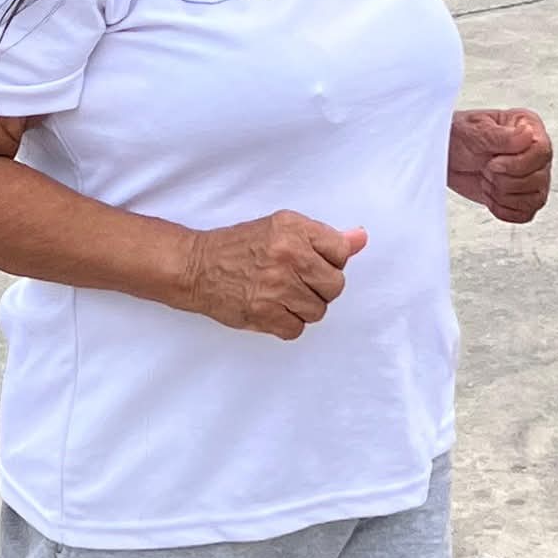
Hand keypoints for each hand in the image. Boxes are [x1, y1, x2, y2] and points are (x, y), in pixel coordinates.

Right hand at [180, 211, 365, 340]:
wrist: (196, 266)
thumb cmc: (239, 247)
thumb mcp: (281, 228)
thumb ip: (322, 236)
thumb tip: (361, 238)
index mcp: (293, 229)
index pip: (341, 252)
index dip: (329, 261)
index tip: (311, 262)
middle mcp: (287, 255)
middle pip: (335, 285)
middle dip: (319, 287)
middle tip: (296, 281)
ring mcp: (276, 286)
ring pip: (318, 311)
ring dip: (303, 308)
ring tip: (281, 295)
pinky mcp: (263, 313)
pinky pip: (297, 329)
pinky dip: (286, 324)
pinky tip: (271, 309)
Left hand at [449, 109, 552, 223]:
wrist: (444, 157)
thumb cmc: (457, 136)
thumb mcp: (474, 131)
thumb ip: (501, 136)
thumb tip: (527, 135)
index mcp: (529, 128)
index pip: (542, 151)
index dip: (517, 164)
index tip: (492, 163)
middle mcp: (535, 152)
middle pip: (538, 179)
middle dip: (503, 180)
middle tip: (485, 168)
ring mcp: (533, 176)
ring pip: (534, 199)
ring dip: (501, 194)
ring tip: (486, 179)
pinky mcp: (523, 197)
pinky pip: (525, 214)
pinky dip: (502, 209)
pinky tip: (489, 193)